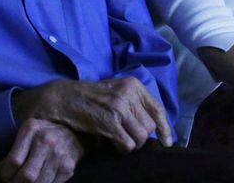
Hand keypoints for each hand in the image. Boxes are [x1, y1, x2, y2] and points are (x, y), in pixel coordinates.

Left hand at [0, 118, 84, 182]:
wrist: (72, 130)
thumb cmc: (42, 132)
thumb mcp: (26, 132)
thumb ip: (14, 149)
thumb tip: (2, 169)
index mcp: (31, 129)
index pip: (14, 161)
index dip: (6, 174)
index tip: (4, 176)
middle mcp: (46, 142)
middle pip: (27, 176)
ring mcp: (59, 156)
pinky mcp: (68, 168)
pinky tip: (37, 182)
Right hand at [14, 78, 171, 151]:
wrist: (66, 98)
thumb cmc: (91, 97)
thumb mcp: (116, 91)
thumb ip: (134, 103)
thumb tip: (153, 128)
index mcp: (133, 84)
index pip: (157, 109)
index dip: (164, 128)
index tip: (167, 142)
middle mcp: (129, 94)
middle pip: (149, 126)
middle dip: (141, 137)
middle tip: (127, 137)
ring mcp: (120, 108)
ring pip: (141, 137)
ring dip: (131, 144)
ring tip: (119, 141)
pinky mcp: (111, 122)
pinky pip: (127, 144)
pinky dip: (122, 149)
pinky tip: (113, 145)